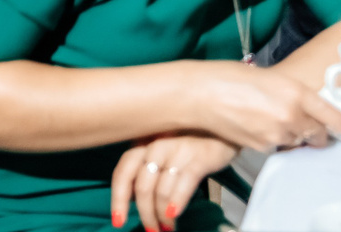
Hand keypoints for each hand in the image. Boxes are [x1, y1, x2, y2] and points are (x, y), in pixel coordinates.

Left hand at [110, 133, 238, 231]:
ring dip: (162, 214)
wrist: (222, 119)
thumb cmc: (189, 136)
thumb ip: (146, 166)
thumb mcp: (162, 145)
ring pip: (161, 189)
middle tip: (151, 229)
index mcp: (143, 141)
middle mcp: (156, 143)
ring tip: (167, 228)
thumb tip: (132, 196)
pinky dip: (177, 201)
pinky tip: (174, 215)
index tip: (118, 220)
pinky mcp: (200, 157)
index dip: (118, 198)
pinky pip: (183, 183)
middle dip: (144, 213)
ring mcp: (178, 149)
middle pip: (141, 185)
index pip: (123, 172)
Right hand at [186, 60, 340, 155]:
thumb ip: (292, 95)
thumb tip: (304, 110)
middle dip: (313, 130)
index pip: (339, 120)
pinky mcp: (262, 146)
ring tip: (262, 115)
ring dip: (289, 133)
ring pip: (297, 140)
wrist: (195, 92)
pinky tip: (251, 123)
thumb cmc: (225, 77)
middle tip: (291, 116)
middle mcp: (291, 115)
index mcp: (296, 92)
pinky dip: (270, 138)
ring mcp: (276, 133)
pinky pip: (277, 146)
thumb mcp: (267, 78)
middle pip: (319, 134)